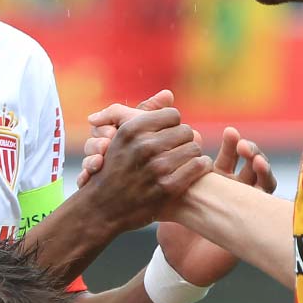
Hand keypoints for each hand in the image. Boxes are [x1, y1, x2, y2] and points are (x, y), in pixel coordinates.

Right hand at [79, 106, 211, 234]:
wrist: (102, 208)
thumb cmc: (114, 168)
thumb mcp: (120, 136)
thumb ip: (143, 112)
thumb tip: (169, 94)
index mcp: (132, 129)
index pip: (172, 115)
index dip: (172, 125)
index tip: (167, 136)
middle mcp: (144, 146)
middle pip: (186, 131)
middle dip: (183, 140)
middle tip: (178, 150)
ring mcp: (156, 168)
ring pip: (194, 148)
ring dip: (193, 154)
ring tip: (185, 160)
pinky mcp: (168, 187)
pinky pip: (199, 166)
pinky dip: (201, 167)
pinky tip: (195, 170)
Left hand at [157, 126, 276, 286]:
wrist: (180, 259)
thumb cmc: (172, 225)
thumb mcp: (166, 191)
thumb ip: (166, 169)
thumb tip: (155, 143)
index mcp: (215, 180)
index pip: (230, 155)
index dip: (233, 143)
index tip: (229, 132)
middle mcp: (233, 190)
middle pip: (249, 161)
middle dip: (247, 148)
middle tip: (238, 140)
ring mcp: (245, 203)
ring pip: (262, 176)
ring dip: (260, 162)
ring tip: (252, 155)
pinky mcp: (253, 218)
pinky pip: (266, 198)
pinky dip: (266, 181)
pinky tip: (260, 170)